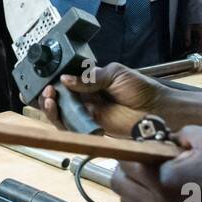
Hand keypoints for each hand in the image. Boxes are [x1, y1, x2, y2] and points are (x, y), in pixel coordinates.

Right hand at [38, 61, 201, 135]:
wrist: (156, 109)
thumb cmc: (141, 88)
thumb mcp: (115, 74)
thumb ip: (90, 78)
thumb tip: (66, 79)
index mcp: (89, 81)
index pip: (65, 80)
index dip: (53, 80)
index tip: (45, 80)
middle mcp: (85, 97)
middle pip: (59, 97)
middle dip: (48, 95)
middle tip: (48, 91)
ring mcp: (87, 113)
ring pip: (61, 113)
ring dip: (51, 108)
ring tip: (49, 100)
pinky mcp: (91, 127)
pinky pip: (71, 127)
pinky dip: (61, 122)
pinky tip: (58, 113)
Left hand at [111, 125, 201, 201]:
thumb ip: (181, 133)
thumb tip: (165, 137)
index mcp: (163, 183)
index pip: (126, 162)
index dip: (134, 148)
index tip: (147, 143)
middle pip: (119, 184)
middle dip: (129, 167)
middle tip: (150, 158)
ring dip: (136, 186)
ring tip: (161, 176)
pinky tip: (169, 192)